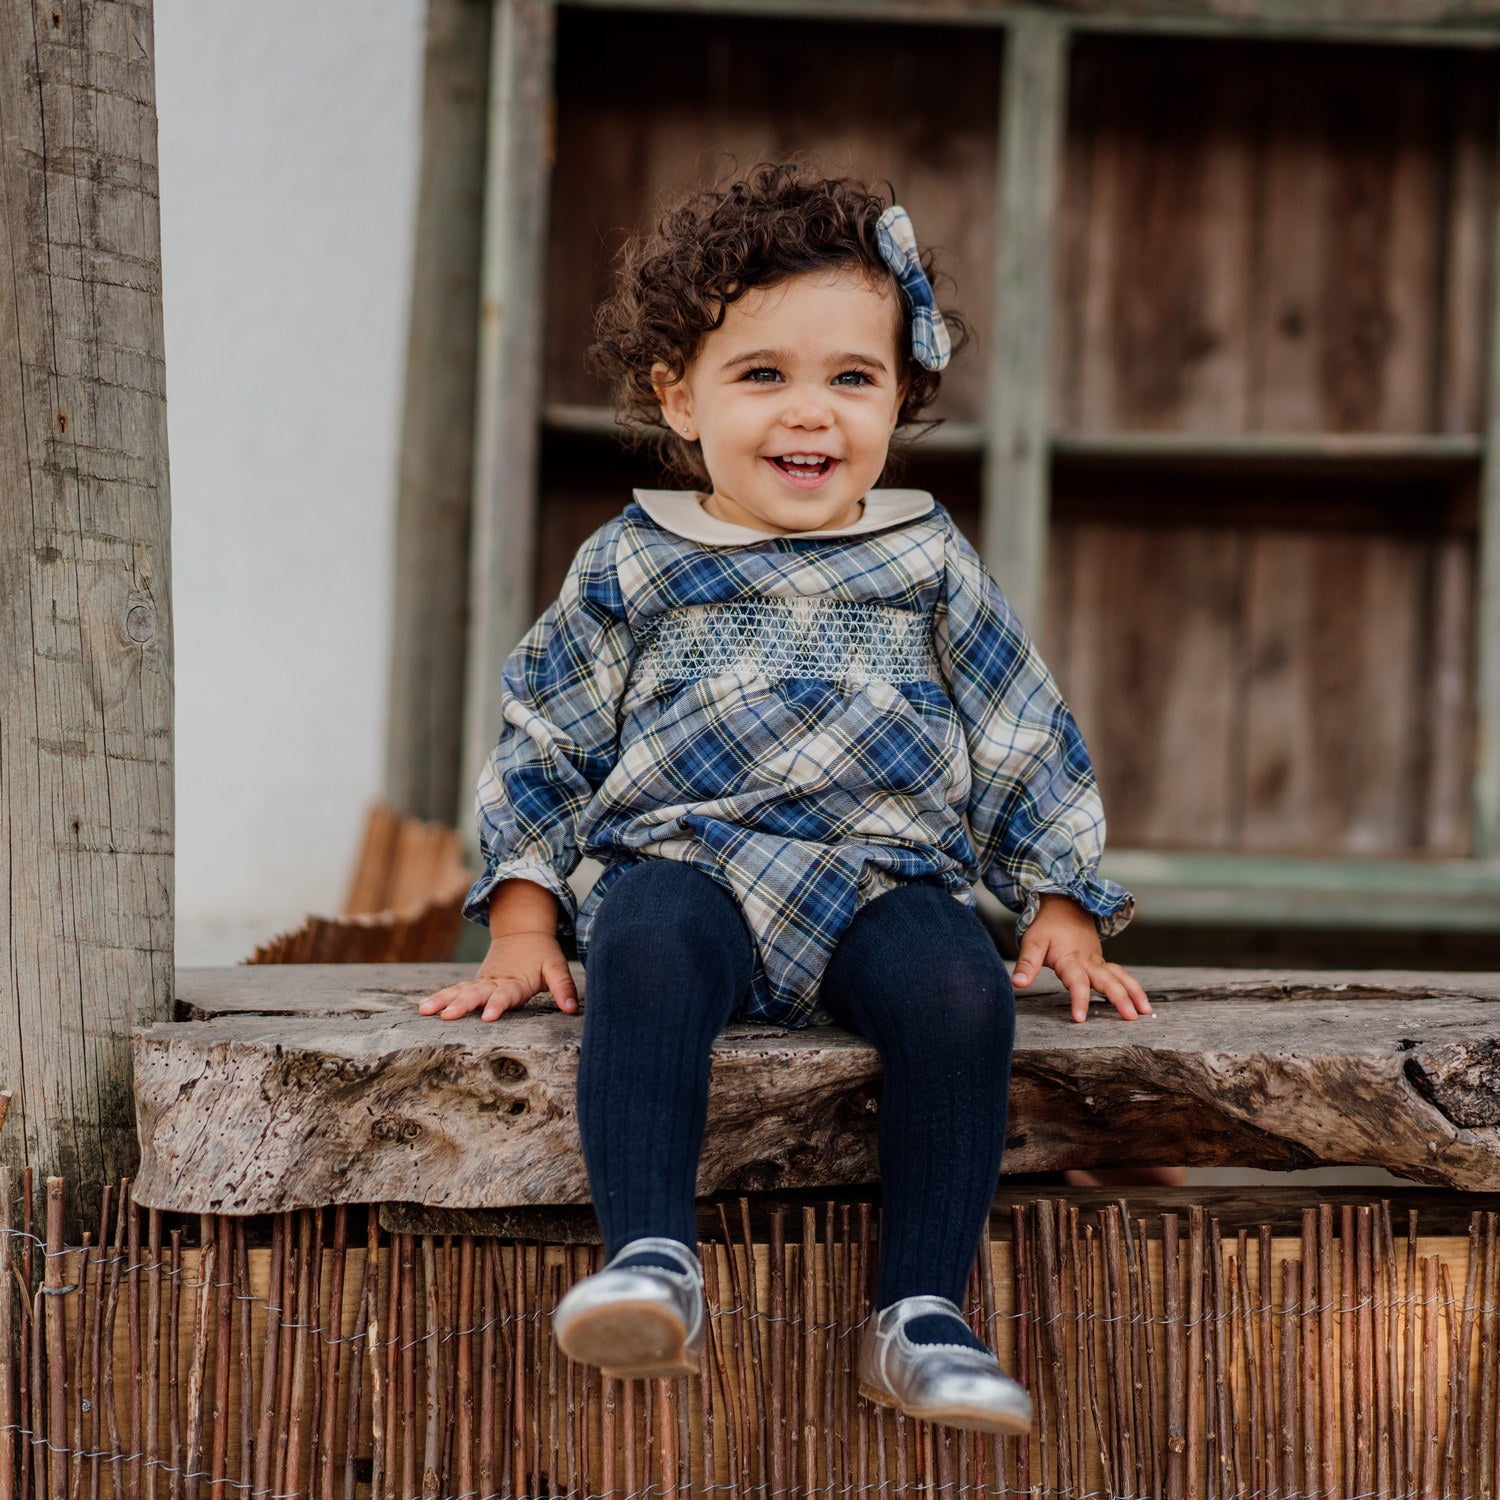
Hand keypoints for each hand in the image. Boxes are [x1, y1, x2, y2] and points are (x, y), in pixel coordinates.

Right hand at [417, 931, 578, 1020]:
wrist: (522, 932)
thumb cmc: (542, 954)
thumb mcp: (556, 967)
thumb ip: (563, 987)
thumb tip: (573, 1008)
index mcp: (516, 980)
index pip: (506, 994)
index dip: (498, 1004)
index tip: (489, 1016)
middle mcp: (495, 982)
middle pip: (477, 993)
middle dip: (462, 1005)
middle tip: (447, 1015)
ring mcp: (483, 982)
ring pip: (461, 991)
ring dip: (443, 1000)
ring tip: (425, 1010)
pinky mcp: (475, 984)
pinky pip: (456, 990)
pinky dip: (441, 997)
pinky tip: (423, 1008)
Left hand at [1011, 894, 1151, 1023]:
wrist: (1066, 905)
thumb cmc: (1047, 927)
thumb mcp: (1032, 943)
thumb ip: (1026, 965)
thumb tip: (1018, 984)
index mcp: (1070, 958)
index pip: (1076, 982)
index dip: (1079, 999)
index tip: (1080, 1018)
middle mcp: (1088, 961)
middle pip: (1107, 980)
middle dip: (1120, 998)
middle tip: (1131, 1017)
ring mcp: (1098, 960)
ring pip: (1120, 976)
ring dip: (1134, 992)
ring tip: (1146, 1012)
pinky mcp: (1102, 961)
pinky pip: (1120, 974)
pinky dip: (1133, 986)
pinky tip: (1141, 1002)